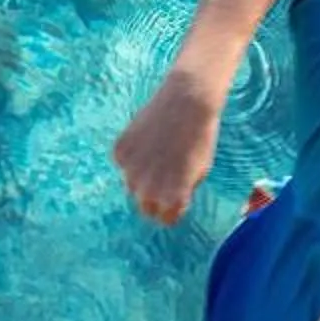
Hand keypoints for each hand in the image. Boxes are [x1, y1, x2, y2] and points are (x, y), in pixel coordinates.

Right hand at [111, 69, 223, 225]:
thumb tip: (167, 202)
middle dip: (155, 198)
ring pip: (132, 185)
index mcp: (172, 199)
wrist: (187, 101)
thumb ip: (182, 191)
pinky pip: (124, 163)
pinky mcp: (120, 153)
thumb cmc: (200, 136)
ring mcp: (130, 172)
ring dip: (143, 176)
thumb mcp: (200, 171)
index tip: (177, 197)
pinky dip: (133, 156)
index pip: (166, 219)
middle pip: (146, 207)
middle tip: (166, 177)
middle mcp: (148, 191)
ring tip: (160, 153)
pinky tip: (148, 139)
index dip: (173, 209)